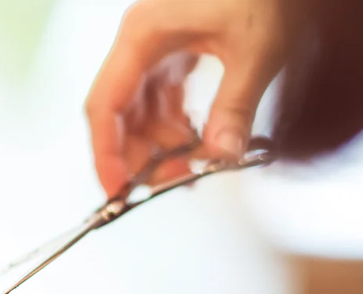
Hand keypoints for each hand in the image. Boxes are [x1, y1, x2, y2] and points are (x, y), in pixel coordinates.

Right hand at [86, 0, 283, 196]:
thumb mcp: (257, 49)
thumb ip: (236, 106)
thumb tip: (222, 157)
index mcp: (143, 33)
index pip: (106, 105)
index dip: (107, 153)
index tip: (118, 191)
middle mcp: (141, 40)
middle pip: (121, 114)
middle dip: (142, 154)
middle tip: (175, 182)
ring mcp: (158, 46)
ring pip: (142, 111)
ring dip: (163, 145)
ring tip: (196, 167)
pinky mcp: (177, 51)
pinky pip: (164, 100)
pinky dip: (177, 127)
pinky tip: (201, 143)